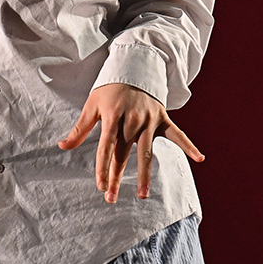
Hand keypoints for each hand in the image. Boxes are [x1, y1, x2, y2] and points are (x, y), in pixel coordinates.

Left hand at [60, 83, 203, 202]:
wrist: (134, 65)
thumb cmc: (110, 88)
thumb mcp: (92, 104)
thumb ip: (80, 128)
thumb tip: (62, 146)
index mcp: (113, 116)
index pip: (106, 147)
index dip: (102, 167)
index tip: (99, 185)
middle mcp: (132, 120)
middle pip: (124, 154)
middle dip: (116, 177)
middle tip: (110, 198)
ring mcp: (149, 120)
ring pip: (147, 152)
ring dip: (145, 175)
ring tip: (142, 195)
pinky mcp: (163, 118)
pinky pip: (177, 134)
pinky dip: (189, 145)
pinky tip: (200, 157)